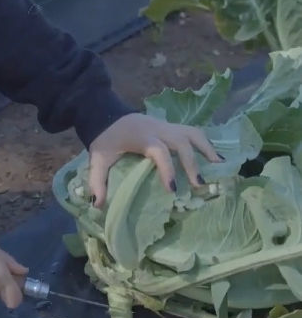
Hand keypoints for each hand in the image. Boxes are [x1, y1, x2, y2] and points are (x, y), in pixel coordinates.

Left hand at [88, 112, 222, 207]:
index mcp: (141, 137)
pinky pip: (192, 132)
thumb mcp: (97, 158)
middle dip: (191, 163)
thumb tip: (97, 205)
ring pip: (192, 133)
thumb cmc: (104, 138)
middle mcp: (158, 130)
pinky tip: (216, 157)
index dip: (167, 169)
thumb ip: (97, 181)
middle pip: (182, 142)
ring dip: (206, 149)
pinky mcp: (171, 126)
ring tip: (219, 166)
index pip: (159, 151)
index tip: (172, 189)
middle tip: (198, 185)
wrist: (104, 113)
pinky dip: (205, 143)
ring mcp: (166, 126)